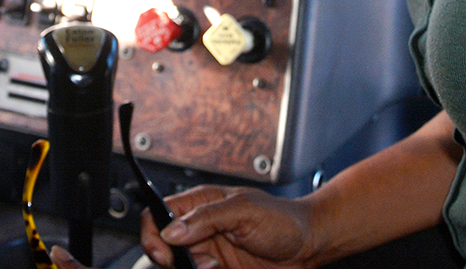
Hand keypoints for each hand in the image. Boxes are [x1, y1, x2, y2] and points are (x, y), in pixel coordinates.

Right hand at [141, 186, 317, 268]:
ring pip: (179, 265)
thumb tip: (172, 230)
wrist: (310, 247)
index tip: (164, 249)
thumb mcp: (245, 210)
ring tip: (212, 267)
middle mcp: (201, 228)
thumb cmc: (284, 218)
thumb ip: (207, 218)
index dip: (154, 232)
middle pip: (163, 244)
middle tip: (187, 264)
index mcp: (202, 204)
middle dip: (169, 258)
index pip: (160, 213)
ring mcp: (209, 251)